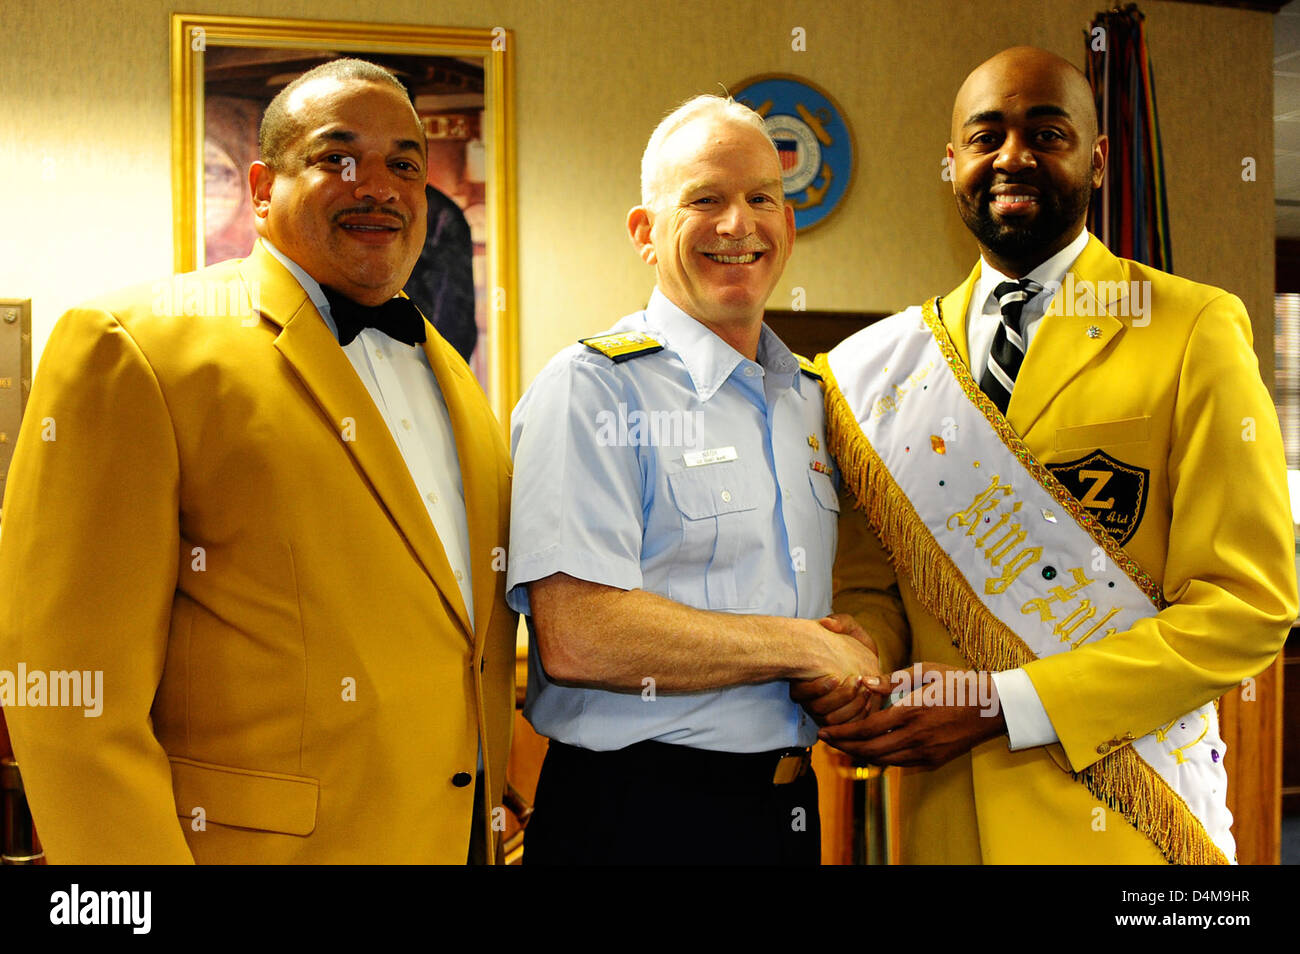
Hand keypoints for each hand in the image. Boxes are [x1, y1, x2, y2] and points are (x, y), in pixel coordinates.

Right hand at [789, 614, 888, 726]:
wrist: (867, 661)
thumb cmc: (853, 645)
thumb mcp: (849, 629)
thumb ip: (840, 622)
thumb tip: (826, 623)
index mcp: (804, 680)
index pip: (799, 693)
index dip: (817, 688)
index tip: (837, 676)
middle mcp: (810, 699)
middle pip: (817, 710)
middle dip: (839, 697)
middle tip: (858, 681)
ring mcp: (825, 713)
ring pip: (832, 721)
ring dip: (851, 706)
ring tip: (867, 690)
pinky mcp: (842, 722)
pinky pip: (846, 728)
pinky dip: (858, 716)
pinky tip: (870, 701)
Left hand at [817, 662, 1006, 767]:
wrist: (994, 707)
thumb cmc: (958, 683)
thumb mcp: (926, 672)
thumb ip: (892, 679)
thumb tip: (863, 682)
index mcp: (911, 711)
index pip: (867, 729)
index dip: (842, 732)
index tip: (824, 731)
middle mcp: (916, 736)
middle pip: (869, 749)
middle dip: (844, 746)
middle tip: (826, 741)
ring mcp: (926, 752)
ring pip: (883, 760)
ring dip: (859, 754)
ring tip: (843, 745)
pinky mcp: (934, 760)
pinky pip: (899, 764)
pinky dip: (880, 758)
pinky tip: (870, 749)